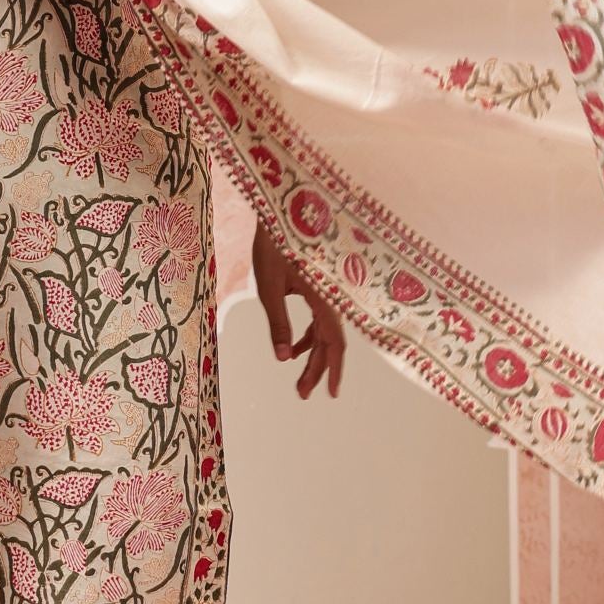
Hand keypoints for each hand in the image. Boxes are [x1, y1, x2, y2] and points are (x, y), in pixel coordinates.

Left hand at [252, 218, 345, 399]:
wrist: (282, 209)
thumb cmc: (274, 243)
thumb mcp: (269, 286)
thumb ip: (278, 322)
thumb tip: (282, 359)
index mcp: (325, 297)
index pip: (334, 342)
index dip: (332, 370)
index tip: (330, 394)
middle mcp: (332, 296)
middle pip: (329, 341)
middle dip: (316, 369)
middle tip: (303, 394)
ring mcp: (326, 291)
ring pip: (324, 331)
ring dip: (311, 354)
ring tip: (297, 377)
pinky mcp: (318, 285)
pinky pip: (318, 318)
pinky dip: (307, 335)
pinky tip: (292, 347)